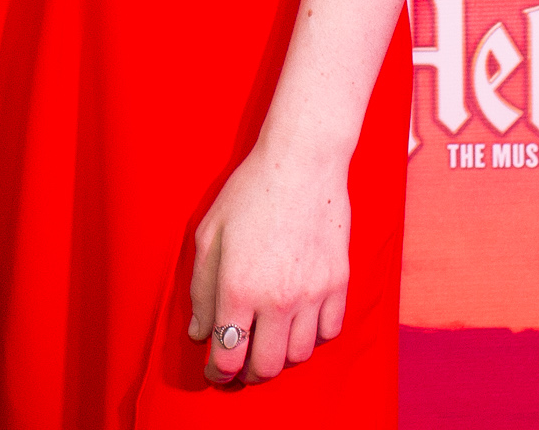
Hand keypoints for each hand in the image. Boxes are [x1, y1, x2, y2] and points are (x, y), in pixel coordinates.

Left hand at [185, 142, 350, 385]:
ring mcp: (312, 294)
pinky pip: (328, 332)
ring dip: (280, 356)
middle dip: (248, 374)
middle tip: (241, 364)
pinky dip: (312, 337)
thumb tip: (199, 333)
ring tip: (269, 340)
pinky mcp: (338, 284)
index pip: (228, 357)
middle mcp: (277, 299)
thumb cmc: (249, 193)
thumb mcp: (209, 235)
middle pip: (266, 368)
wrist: (301, 164)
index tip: (215, 371)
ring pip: (298, 355)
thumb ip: (200, 289)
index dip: (218, 373)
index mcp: (238, 288)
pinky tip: (298, 322)